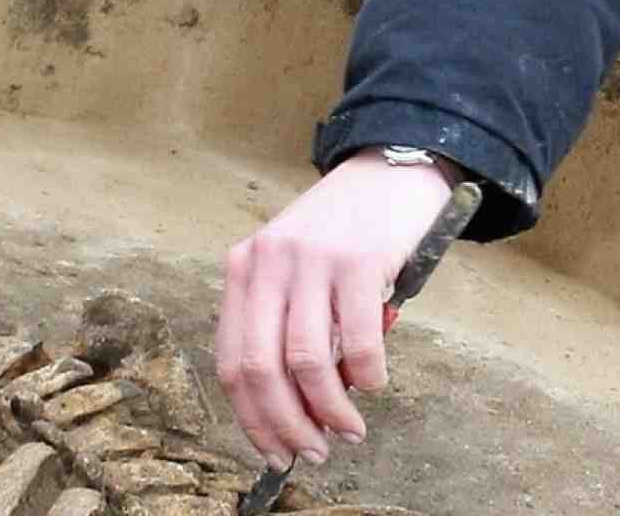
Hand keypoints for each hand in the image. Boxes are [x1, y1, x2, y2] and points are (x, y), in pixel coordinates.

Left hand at [215, 150, 456, 470]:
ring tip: (349, 430)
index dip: (250, 416)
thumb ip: (286, 323)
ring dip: (328, 409)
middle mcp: (267, 262)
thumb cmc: (345, 230)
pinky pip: (357, 339)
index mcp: (243, 267)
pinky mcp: (357, 260)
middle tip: (314, 452)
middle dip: (285, 424)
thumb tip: (296, 406)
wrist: (390, 169)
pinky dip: (367, 375)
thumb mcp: (295, 267)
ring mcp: (311, 259)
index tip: (274, 450)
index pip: (230, 359)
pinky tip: (375, 385)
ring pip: (305, 361)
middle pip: (259, 367)